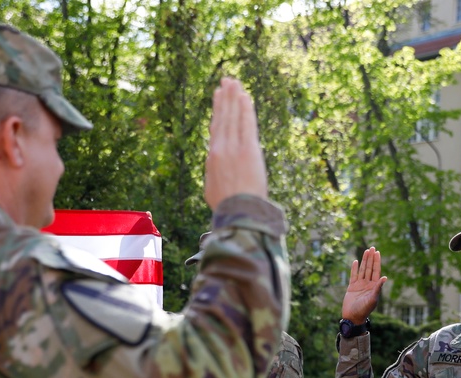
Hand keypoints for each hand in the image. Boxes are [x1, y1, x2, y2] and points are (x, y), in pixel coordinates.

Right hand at [204, 78, 267, 209]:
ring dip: (234, 98)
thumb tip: (216, 171)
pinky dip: (245, 109)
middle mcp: (221, 149)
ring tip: (234, 82)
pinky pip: (246, 123)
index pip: (216, 128)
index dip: (217, 111)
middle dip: (225, 98)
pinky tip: (245, 96)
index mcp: (212, 158)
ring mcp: (234, 148)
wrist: (237, 213)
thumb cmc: (227, 207)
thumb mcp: (213, 189)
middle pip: (223, 118)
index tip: (218, 97)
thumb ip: (215, 175)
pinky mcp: (248, 149)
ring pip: (233, 117)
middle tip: (226, 81)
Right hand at [341, 247, 387, 321]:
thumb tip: (385, 277)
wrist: (353, 316)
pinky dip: (354, 268)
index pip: (376, 271)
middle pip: (370, 268)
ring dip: (364, 260)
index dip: (377, 261)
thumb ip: (378, 288)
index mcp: (374, 286)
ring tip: (366, 251)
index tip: (377, 252)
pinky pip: (353, 275)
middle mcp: (368, 284)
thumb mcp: (373, 299)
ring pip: (362, 270)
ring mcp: (359, 285)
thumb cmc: (364, 310)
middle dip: (371, 258)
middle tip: (372, 248)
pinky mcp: (352, 287)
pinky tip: (355, 261)